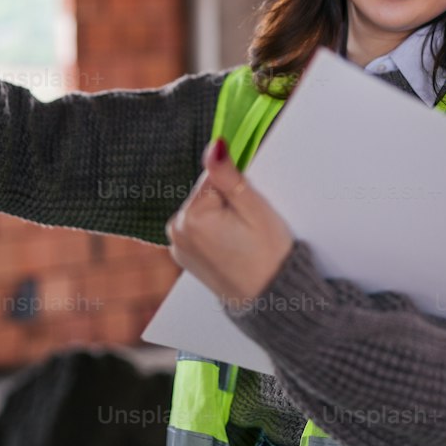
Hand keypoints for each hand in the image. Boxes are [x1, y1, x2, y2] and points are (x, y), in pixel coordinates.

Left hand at [165, 137, 294, 310]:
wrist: (269, 299)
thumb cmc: (268, 256)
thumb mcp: (254, 209)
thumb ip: (228, 176)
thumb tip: (214, 146)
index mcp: (190, 217)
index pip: (213, 178)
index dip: (237, 189)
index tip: (249, 211)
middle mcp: (176, 231)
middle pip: (206, 194)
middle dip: (228, 203)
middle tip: (248, 227)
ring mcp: (177, 246)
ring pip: (204, 211)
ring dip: (222, 217)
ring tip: (242, 240)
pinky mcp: (184, 256)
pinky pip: (200, 230)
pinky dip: (216, 233)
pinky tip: (232, 248)